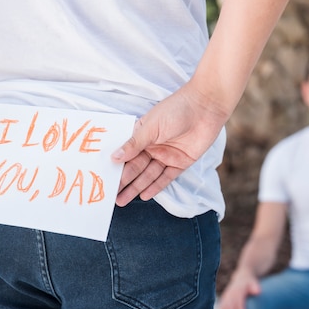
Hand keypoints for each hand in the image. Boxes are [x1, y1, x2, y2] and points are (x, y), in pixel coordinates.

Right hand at [111, 82, 227, 205]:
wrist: (205, 108)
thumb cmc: (176, 110)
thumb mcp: (150, 127)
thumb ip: (133, 145)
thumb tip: (114, 157)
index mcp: (142, 135)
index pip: (126, 154)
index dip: (116, 167)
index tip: (103, 180)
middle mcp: (152, 146)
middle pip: (136, 168)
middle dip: (124, 182)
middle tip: (111, 196)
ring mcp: (167, 155)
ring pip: (149, 175)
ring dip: (136, 187)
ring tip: (122, 200)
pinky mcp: (181, 162)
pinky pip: (166, 177)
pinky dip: (156, 186)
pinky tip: (144, 195)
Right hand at [218, 269, 261, 308]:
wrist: (242, 277)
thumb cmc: (250, 283)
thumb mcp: (254, 282)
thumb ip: (255, 287)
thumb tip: (258, 292)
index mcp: (238, 290)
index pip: (238, 303)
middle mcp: (231, 293)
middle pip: (230, 307)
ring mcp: (226, 296)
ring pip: (224, 308)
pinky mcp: (224, 299)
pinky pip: (221, 308)